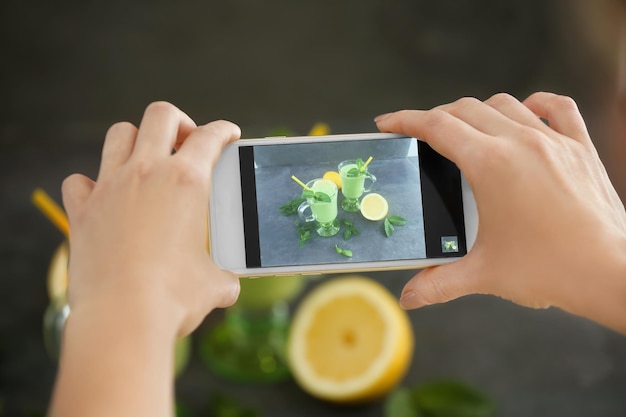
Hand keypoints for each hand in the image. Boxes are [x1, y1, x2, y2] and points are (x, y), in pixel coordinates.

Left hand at [62, 101, 240, 336]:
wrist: (122, 318)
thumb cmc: (174, 298)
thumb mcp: (214, 284)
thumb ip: (224, 277)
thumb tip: (228, 286)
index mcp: (187, 182)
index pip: (210, 136)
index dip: (224, 130)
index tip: (228, 134)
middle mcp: (147, 173)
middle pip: (161, 116)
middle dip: (179, 122)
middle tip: (187, 142)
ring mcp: (110, 188)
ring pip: (119, 135)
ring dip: (136, 140)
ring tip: (147, 161)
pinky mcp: (83, 211)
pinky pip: (79, 180)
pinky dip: (91, 183)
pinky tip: (105, 198)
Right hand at [376, 92, 625, 331]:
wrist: (610, 272)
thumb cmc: (550, 270)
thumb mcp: (484, 274)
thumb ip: (438, 283)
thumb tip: (408, 298)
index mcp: (491, 165)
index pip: (437, 127)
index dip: (406, 120)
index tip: (387, 122)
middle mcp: (521, 142)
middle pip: (465, 110)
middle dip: (436, 118)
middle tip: (421, 136)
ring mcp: (554, 141)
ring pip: (504, 104)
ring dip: (477, 112)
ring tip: (465, 130)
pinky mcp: (580, 148)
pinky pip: (557, 107)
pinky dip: (535, 104)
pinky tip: (525, 112)